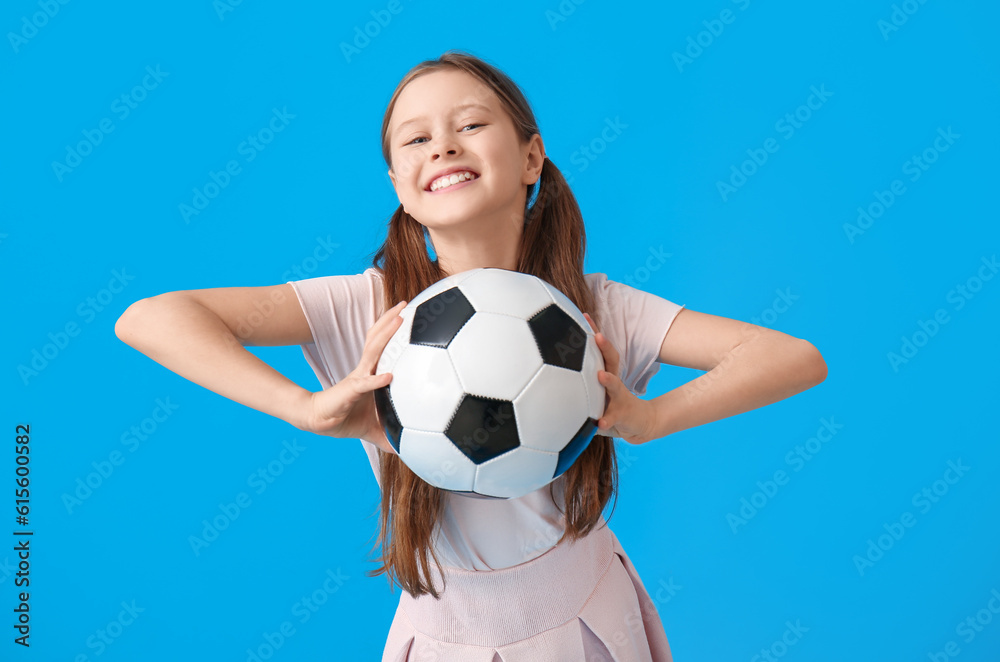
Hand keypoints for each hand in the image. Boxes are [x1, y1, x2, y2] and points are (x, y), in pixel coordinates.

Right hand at [305, 300, 407, 453]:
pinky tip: (389, 376)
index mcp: (372, 372)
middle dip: (390, 319)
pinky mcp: (350, 391)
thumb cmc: (346, 419)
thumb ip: (393, 435)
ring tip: (399, 318)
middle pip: (379, 338)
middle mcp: (366, 370)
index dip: (394, 329)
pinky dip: (376, 380)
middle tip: (405, 304)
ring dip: (386, 334)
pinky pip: (364, 384)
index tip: (410, 315)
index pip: (384, 345)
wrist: (320, 423)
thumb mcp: (377, 428)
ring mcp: (358, 378)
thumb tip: (410, 451)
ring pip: (373, 350)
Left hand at [583, 312, 659, 444]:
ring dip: (609, 380)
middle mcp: (614, 381)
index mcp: (606, 371)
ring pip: (616, 387)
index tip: (584, 315)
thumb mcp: (595, 386)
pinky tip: (599, 423)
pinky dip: (606, 421)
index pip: (601, 348)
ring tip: (601, 375)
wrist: (637, 422)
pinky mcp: (620, 416)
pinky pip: (612, 419)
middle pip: (612, 360)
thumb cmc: (610, 401)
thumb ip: (577, 374)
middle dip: (605, 347)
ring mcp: (619, 398)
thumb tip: (549, 360)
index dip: (593, 331)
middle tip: (597, 335)